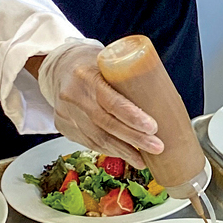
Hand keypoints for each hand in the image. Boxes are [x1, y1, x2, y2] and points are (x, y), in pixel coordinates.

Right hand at [37, 41, 163, 168]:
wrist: (60, 68)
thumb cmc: (92, 63)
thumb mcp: (109, 62)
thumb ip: (128, 78)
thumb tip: (162, 98)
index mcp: (86, 76)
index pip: (110, 100)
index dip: (132, 116)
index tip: (153, 127)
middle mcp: (72, 96)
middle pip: (105, 124)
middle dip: (134, 139)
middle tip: (157, 147)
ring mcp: (66, 113)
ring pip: (96, 139)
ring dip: (123, 151)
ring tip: (143, 159)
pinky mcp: (63, 127)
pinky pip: (89, 142)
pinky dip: (109, 150)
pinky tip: (124, 155)